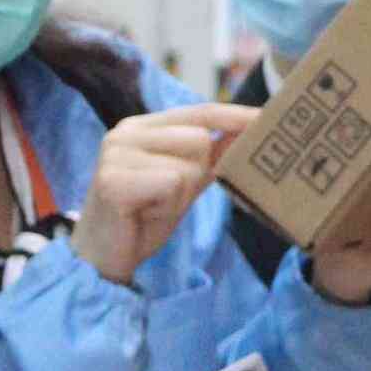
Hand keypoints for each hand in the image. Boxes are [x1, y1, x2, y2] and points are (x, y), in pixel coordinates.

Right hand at [76, 103, 258, 285]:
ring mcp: (116, 152)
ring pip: (187, 164)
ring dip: (179, 195)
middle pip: (199, 139)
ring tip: (152, 207)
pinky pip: (170, 183)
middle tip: (164, 200)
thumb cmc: (142, 218)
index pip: (200, 112)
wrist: (101, 259)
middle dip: (195, 177)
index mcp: (142, 126)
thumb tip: (248, 130)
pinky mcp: (113, 179)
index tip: (268, 118)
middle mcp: (127, 131)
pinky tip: (143, 214)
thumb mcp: (184, 182)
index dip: (235, 115)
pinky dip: (166, 206)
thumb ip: (212, 156)